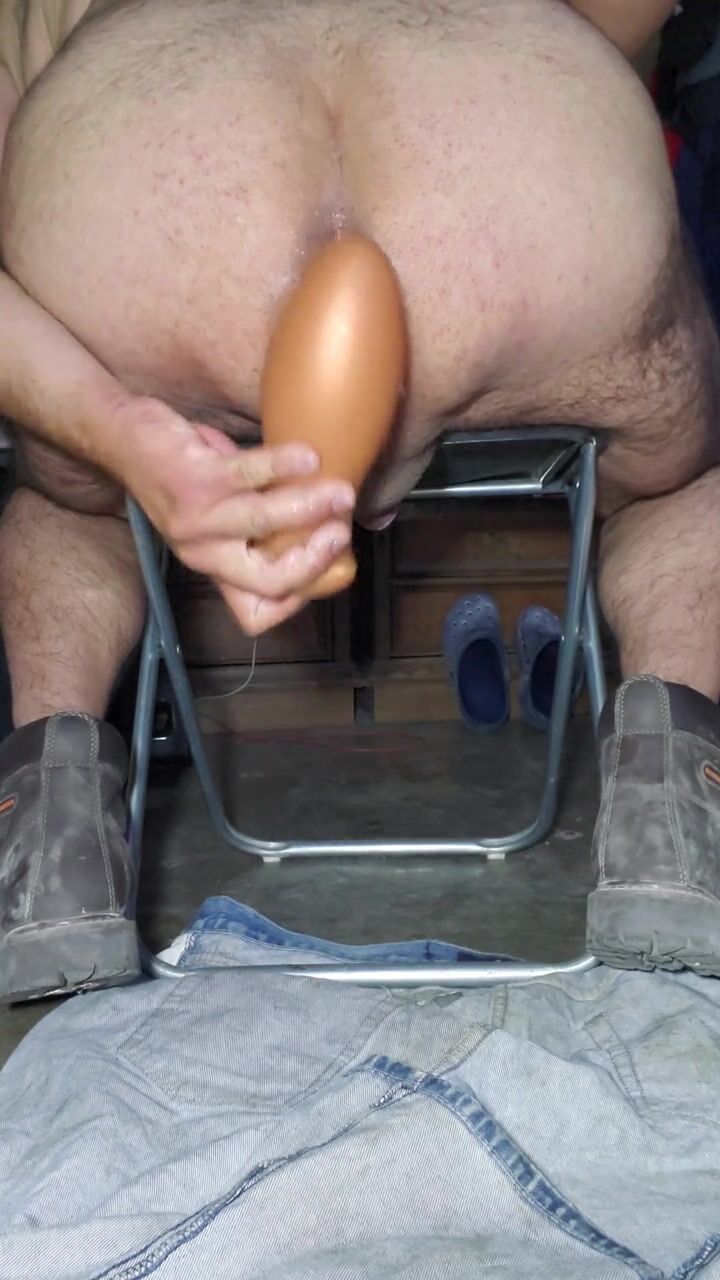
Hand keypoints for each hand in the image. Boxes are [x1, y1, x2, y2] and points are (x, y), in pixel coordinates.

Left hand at [113, 397, 354, 633]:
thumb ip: (260, 526)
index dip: (298, 600)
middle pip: (269, 582)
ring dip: (310, 508)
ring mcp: (197, 519)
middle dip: (315, 561)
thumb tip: (323, 516)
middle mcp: (204, 553)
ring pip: (264, 523)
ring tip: (341, 492)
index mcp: (213, 567)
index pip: (256, 614)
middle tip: (341, 534)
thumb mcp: (215, 517)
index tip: (326, 569)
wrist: (120, 439)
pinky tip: (310, 457)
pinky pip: (248, 474)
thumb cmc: (180, 474)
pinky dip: (284, 465)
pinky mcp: (195, 478)